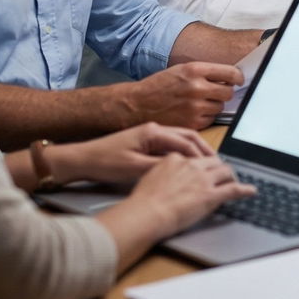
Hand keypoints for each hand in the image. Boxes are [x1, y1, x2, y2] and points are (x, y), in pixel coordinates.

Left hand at [50, 122, 213, 185]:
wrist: (82, 159)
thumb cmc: (105, 162)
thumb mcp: (135, 168)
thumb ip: (161, 167)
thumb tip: (183, 169)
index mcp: (153, 132)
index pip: (185, 142)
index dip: (201, 155)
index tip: (213, 166)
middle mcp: (154, 128)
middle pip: (187, 136)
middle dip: (204, 149)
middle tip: (217, 162)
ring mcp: (149, 133)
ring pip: (180, 138)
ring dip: (195, 149)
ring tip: (207, 162)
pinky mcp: (145, 140)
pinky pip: (171, 143)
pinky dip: (183, 152)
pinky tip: (187, 162)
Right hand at [122, 62, 242, 129]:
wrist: (136, 105)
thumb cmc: (158, 87)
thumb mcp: (180, 70)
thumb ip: (203, 73)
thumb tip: (228, 77)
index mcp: (194, 70)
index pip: (230, 72)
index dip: (237, 77)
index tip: (237, 80)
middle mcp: (197, 87)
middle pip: (228, 92)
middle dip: (224, 92)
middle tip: (214, 93)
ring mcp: (195, 107)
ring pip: (220, 107)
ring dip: (213, 105)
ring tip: (197, 103)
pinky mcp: (193, 122)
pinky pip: (211, 120)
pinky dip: (205, 117)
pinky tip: (191, 113)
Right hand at [124, 153, 254, 237]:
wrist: (147, 212)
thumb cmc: (143, 201)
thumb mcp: (150, 177)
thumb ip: (163, 173)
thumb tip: (167, 177)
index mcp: (175, 159)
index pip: (195, 158)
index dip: (202, 165)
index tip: (203, 169)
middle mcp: (192, 166)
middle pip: (214, 161)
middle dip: (220, 168)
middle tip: (223, 175)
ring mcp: (203, 180)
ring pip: (226, 171)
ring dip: (232, 177)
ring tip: (235, 182)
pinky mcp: (211, 195)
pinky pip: (233, 189)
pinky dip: (244, 190)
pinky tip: (250, 191)